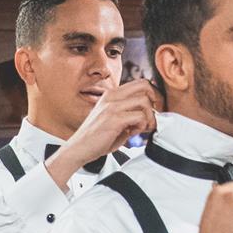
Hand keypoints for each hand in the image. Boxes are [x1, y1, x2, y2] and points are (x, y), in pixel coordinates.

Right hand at [45, 80, 159, 188]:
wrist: (78, 149)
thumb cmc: (95, 138)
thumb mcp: (112, 119)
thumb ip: (128, 113)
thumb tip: (148, 114)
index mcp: (110, 94)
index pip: (139, 83)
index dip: (151, 95)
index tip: (151, 110)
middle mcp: (111, 96)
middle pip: (145, 86)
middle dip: (154, 102)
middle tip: (151, 117)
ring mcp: (112, 106)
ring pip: (145, 101)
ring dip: (149, 117)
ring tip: (141, 128)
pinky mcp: (114, 119)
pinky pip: (139, 116)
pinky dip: (142, 125)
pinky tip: (133, 133)